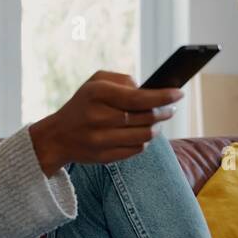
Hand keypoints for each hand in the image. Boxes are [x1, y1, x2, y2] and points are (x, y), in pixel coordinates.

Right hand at [28, 71, 182, 176]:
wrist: (57, 137)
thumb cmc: (82, 105)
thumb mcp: (95, 82)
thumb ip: (122, 80)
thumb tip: (147, 89)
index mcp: (97, 94)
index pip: (139, 97)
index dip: (163, 96)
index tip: (179, 93)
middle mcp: (98, 117)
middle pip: (146, 118)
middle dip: (163, 113)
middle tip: (170, 109)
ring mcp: (100, 140)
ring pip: (145, 136)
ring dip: (155, 129)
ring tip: (155, 122)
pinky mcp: (104, 157)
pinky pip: (136, 150)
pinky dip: (143, 142)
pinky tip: (140, 135)